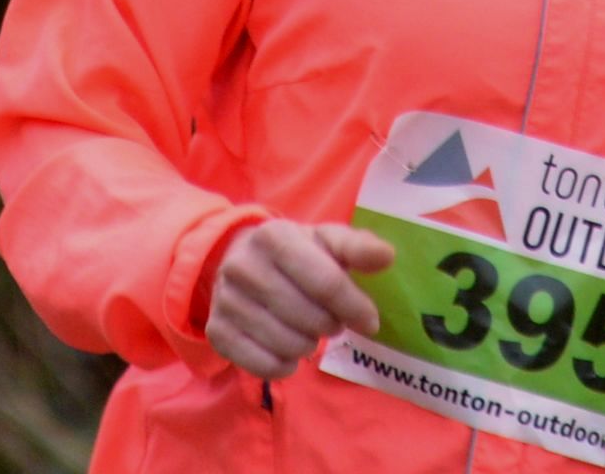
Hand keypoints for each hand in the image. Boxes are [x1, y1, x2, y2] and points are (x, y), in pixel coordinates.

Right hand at [203, 220, 395, 379]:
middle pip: (309, 319)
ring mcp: (226, 301)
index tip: (369, 321)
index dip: (354, 307)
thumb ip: (357, 247)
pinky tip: (287, 348)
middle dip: (331, 325)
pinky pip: (264, 366)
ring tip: (308, 329)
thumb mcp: (326, 240)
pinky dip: (285, 365)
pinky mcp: (217, 332)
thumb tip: (387, 256)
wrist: (235, 258)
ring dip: (309, 345)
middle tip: (331, 319)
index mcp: (274, 237)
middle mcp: (243, 267)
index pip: (325, 283)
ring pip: (288, 345)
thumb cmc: (294, 252)